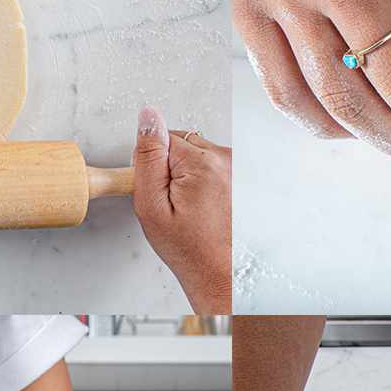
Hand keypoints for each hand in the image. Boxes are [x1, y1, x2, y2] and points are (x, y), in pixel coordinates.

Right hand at [133, 107, 230, 312]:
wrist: (221, 273)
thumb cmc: (189, 248)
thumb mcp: (152, 205)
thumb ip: (148, 157)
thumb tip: (148, 117)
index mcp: (203, 164)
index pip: (163, 138)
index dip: (154, 166)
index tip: (162, 193)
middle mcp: (227, 159)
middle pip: (182, 143)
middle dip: (172, 167)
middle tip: (175, 203)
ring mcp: (239, 167)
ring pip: (198, 154)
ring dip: (189, 174)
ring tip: (192, 207)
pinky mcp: (243, 175)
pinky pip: (213, 166)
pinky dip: (204, 181)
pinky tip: (205, 206)